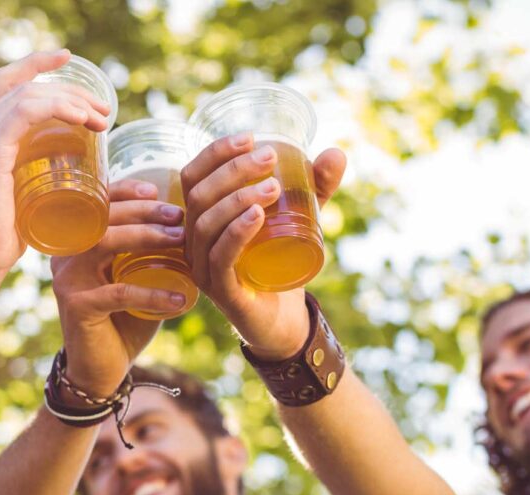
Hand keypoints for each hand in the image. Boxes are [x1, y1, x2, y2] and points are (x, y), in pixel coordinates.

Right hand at [0, 49, 110, 286]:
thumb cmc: (4, 236)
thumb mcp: (22, 192)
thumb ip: (37, 171)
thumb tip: (75, 162)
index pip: (5, 83)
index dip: (35, 64)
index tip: (67, 59)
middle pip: (23, 84)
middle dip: (68, 88)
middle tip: (103, 108)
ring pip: (29, 94)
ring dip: (72, 99)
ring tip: (102, 118)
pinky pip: (25, 111)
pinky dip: (58, 107)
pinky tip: (83, 118)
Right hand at [50, 179, 186, 397]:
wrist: (102, 368)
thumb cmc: (124, 319)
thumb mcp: (136, 278)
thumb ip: (151, 252)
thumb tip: (188, 220)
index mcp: (77, 242)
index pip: (97, 204)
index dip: (126, 191)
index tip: (159, 189)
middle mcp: (66, 255)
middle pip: (102, 217)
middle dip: (144, 211)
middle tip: (179, 215)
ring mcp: (68, 280)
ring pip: (105, 243)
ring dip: (146, 237)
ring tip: (181, 241)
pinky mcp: (77, 307)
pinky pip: (119, 292)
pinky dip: (153, 294)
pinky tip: (181, 299)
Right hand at [181, 135, 345, 360]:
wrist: (286, 321)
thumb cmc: (282, 264)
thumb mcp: (300, 219)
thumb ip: (315, 188)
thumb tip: (336, 153)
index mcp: (203, 219)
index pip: (193, 177)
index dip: (215, 153)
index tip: (250, 137)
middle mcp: (195, 243)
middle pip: (198, 195)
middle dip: (233, 170)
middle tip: (269, 158)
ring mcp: (204, 269)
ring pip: (206, 225)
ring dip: (238, 198)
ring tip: (273, 187)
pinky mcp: (222, 292)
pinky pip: (220, 258)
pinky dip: (236, 232)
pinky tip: (257, 215)